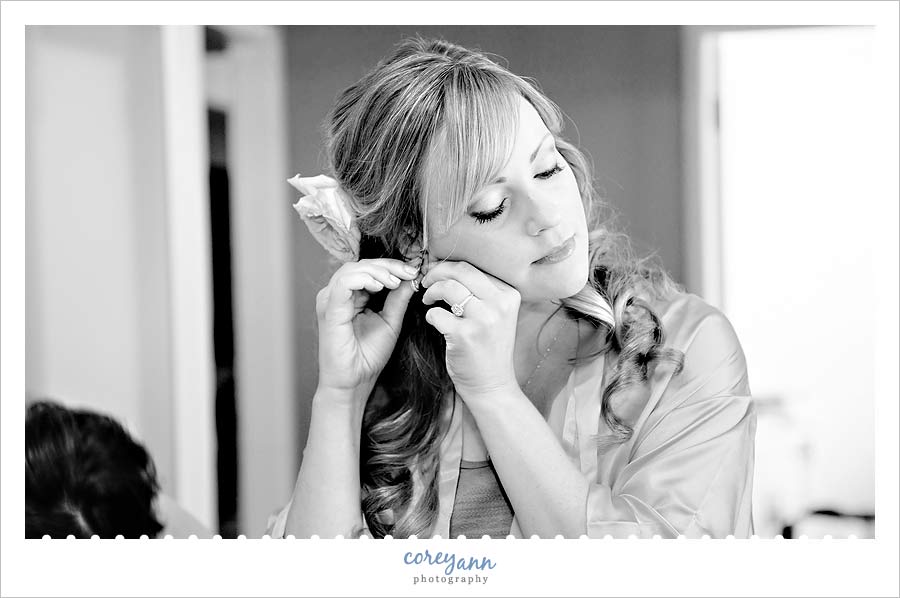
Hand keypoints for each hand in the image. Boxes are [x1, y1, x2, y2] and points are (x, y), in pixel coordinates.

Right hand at [316, 258, 418, 399]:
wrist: (354, 382)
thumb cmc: (368, 356)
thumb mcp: (390, 321)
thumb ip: (398, 299)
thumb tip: (411, 278)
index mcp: (349, 297)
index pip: (368, 269)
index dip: (392, 266)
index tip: (413, 271)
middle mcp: (336, 295)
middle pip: (361, 265)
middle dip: (388, 266)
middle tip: (408, 272)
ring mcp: (330, 300)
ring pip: (352, 269)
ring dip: (378, 271)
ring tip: (395, 282)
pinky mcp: (329, 309)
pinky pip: (344, 283)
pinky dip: (364, 279)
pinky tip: (380, 286)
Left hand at [420, 260, 520, 398]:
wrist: (492, 386)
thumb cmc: (488, 349)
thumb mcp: (495, 315)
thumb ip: (479, 292)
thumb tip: (445, 268)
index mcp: (509, 295)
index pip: (472, 268)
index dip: (448, 267)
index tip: (436, 273)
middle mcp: (500, 304)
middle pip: (460, 271)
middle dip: (436, 272)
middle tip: (425, 281)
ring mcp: (484, 319)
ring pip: (448, 287)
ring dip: (430, 291)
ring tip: (427, 299)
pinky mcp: (466, 335)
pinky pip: (436, 313)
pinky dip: (430, 315)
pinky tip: (433, 321)